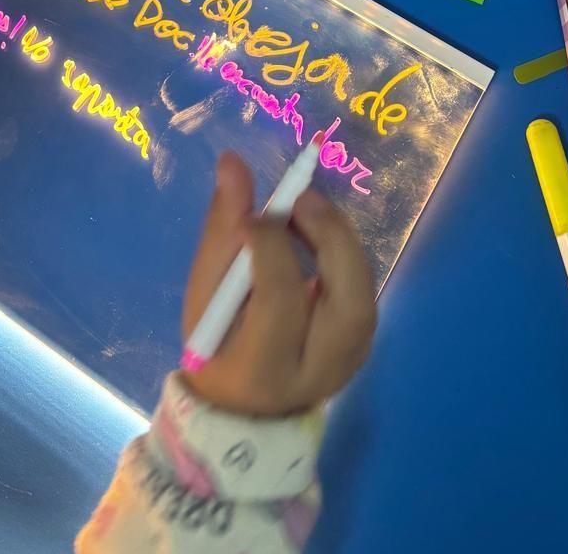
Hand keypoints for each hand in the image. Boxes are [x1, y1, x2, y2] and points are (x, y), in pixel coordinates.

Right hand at [181, 151, 375, 417]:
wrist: (246, 406)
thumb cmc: (215, 344)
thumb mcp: (204, 291)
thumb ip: (223, 227)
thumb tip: (233, 161)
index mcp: (264, 367)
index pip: (282, 301)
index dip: (271, 248)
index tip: (253, 214)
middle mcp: (318, 371)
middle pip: (348, 304)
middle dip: (331, 239)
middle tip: (300, 197)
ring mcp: (348, 361)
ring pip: (363, 293)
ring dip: (338, 239)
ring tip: (302, 209)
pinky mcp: (361, 344)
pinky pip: (361, 289)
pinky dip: (341, 252)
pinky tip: (312, 231)